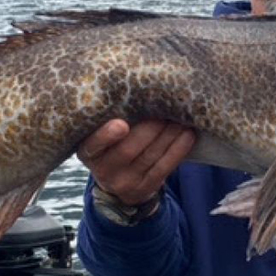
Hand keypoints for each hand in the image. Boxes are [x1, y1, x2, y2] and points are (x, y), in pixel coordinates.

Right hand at [76, 119, 195, 204]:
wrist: (119, 181)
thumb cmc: (112, 145)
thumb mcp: (101, 135)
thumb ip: (111, 117)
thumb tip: (139, 88)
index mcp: (88, 152)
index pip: (93, 144)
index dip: (107, 135)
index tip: (121, 124)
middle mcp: (103, 170)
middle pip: (128, 149)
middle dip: (150, 127)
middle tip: (166, 107)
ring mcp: (125, 182)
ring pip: (150, 156)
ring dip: (168, 134)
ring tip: (181, 117)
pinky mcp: (145, 188)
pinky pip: (164, 167)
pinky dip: (178, 149)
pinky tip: (187, 134)